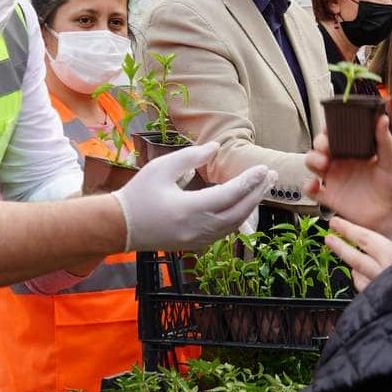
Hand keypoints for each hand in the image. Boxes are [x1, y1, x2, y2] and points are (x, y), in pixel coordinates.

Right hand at [112, 142, 271, 250]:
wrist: (120, 226)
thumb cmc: (138, 194)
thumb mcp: (161, 168)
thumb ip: (190, 157)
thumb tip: (215, 147)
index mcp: (189, 209)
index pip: (229, 194)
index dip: (249, 181)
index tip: (263, 168)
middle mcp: (198, 228)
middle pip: (239, 211)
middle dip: (257, 193)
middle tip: (271, 176)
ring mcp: (198, 239)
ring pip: (234, 224)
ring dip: (251, 205)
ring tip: (262, 188)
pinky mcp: (196, 244)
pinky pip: (225, 231)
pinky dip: (238, 217)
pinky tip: (244, 204)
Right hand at [304, 116, 391, 238]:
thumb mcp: (391, 163)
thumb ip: (384, 141)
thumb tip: (382, 118)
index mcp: (354, 152)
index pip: (337, 135)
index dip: (330, 129)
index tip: (330, 127)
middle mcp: (342, 163)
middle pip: (321, 147)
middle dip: (319, 143)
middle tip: (326, 147)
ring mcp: (334, 180)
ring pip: (313, 164)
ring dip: (312, 160)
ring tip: (322, 163)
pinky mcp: (330, 197)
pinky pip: (312, 191)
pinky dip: (308, 186)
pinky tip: (314, 185)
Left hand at [325, 203, 391, 289]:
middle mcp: (391, 257)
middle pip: (365, 237)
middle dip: (348, 228)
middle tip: (334, 221)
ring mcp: (380, 277)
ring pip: (355, 260)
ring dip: (342, 250)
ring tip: (330, 242)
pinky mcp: (376, 297)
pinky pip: (362, 284)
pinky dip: (357, 278)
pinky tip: (354, 276)